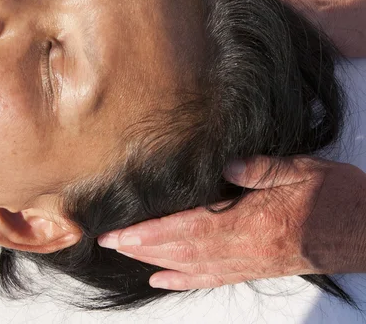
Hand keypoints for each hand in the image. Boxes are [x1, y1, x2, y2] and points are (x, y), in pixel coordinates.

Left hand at [97, 156, 365, 289]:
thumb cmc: (337, 199)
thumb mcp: (302, 170)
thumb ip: (261, 168)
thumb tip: (227, 165)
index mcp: (251, 223)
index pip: (187, 230)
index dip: (149, 234)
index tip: (119, 234)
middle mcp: (244, 248)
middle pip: (181, 251)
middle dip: (141, 247)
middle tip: (109, 242)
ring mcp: (248, 262)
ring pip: (192, 266)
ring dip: (155, 261)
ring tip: (126, 256)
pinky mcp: (255, 268)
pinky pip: (214, 278)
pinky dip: (183, 280)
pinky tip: (163, 280)